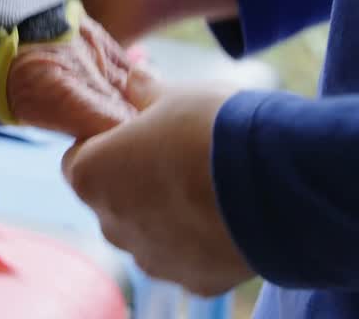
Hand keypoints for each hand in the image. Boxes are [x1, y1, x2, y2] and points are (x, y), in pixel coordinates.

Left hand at [61, 72, 253, 296]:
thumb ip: (146, 92)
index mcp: (92, 175)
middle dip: (136, 180)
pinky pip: (188, 257)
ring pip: (148, 233)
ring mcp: (152, 258)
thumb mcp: (175, 95)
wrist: (279, 182)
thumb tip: (135, 79)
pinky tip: (230, 216)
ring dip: (167, 214)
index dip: (108, 143)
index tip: (138, 132)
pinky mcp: (193, 280)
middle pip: (113, 199)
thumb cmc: (214, 129)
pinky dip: (201, 241)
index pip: (80, 158)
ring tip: (209, 185)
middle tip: (177, 155)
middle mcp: (111, 224)